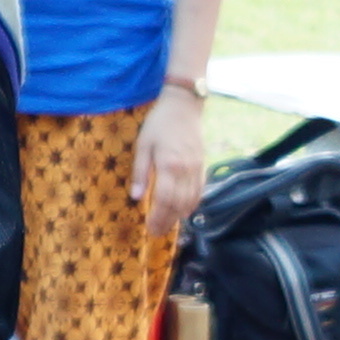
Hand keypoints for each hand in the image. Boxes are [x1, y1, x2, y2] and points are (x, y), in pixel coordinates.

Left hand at [133, 91, 212, 241]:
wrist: (183, 107)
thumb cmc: (159, 123)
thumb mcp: (143, 144)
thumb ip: (141, 172)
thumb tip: (137, 198)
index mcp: (169, 165)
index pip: (164, 200)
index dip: (157, 217)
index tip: (149, 228)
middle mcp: (185, 171)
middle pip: (178, 205)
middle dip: (167, 222)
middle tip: (156, 233)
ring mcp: (196, 170)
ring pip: (190, 202)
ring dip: (179, 217)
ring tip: (167, 225)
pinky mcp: (202, 167)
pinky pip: (199, 192)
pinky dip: (191, 205)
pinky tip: (182, 212)